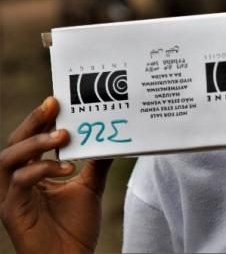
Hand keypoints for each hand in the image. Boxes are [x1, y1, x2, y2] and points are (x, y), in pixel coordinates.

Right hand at [0, 97, 112, 253]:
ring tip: (63, 135)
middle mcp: (18, 181)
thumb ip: (96, 162)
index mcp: (32, 173)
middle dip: (33, 122)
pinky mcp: (12, 212)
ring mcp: (12, 196)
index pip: (30, 139)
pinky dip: (41, 170)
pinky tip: (65, 167)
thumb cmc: (75, 226)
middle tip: (53, 105)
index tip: (56, 99)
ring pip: (9, 159)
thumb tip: (114, 136)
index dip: (39, 119)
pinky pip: (20, 183)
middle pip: (14, 143)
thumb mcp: (90, 186)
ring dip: (35, 143)